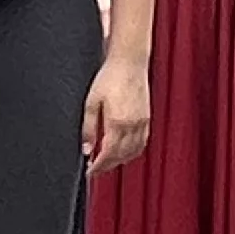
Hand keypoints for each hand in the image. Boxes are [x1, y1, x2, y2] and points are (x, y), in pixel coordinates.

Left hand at [81, 50, 153, 172]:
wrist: (129, 62)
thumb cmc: (110, 77)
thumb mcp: (91, 103)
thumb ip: (88, 128)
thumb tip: (87, 148)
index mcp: (117, 123)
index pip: (108, 154)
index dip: (99, 166)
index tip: (90, 171)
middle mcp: (133, 125)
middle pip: (121, 156)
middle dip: (108, 166)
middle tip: (96, 169)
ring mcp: (142, 123)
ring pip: (134, 152)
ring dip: (121, 160)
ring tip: (108, 161)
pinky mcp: (147, 118)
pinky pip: (142, 142)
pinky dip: (133, 151)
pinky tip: (124, 149)